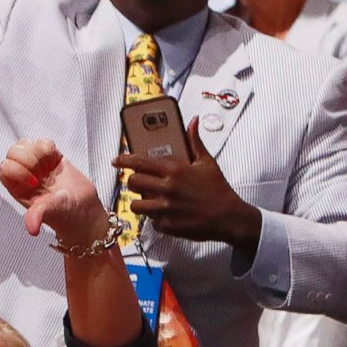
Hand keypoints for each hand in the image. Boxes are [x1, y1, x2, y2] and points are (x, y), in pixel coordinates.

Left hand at [0, 137, 107, 247]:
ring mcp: (37, 165)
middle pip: (13, 152)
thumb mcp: (51, 213)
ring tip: (49, 167)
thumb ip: (38, 215)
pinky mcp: (51, 157)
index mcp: (18, 189)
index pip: (5, 168)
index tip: (34, 181)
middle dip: (28, 158)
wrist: (85, 210)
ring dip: (38, 152)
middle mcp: (24, 176)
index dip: (17, 170)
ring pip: (25, 144)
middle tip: (42, 172)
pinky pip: (42, 142)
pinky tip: (56, 161)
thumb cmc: (66, 215)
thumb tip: (32, 229)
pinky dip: (48, 147)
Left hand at [113, 119, 259, 248]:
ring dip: (140, 202)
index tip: (116, 161)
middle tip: (140, 183)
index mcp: (174, 170)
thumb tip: (194, 121)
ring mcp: (166, 209)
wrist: (229, 217)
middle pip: (133, 183)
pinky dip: (156, 219)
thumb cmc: (218, 189)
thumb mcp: (207, 162)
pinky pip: (151, 222)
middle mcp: (167, 188)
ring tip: (148, 201)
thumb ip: (195, 141)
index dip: (124, 161)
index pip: (140, 162)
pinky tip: (166, 215)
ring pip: (136, 205)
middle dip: (133, 182)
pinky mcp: (168, 226)